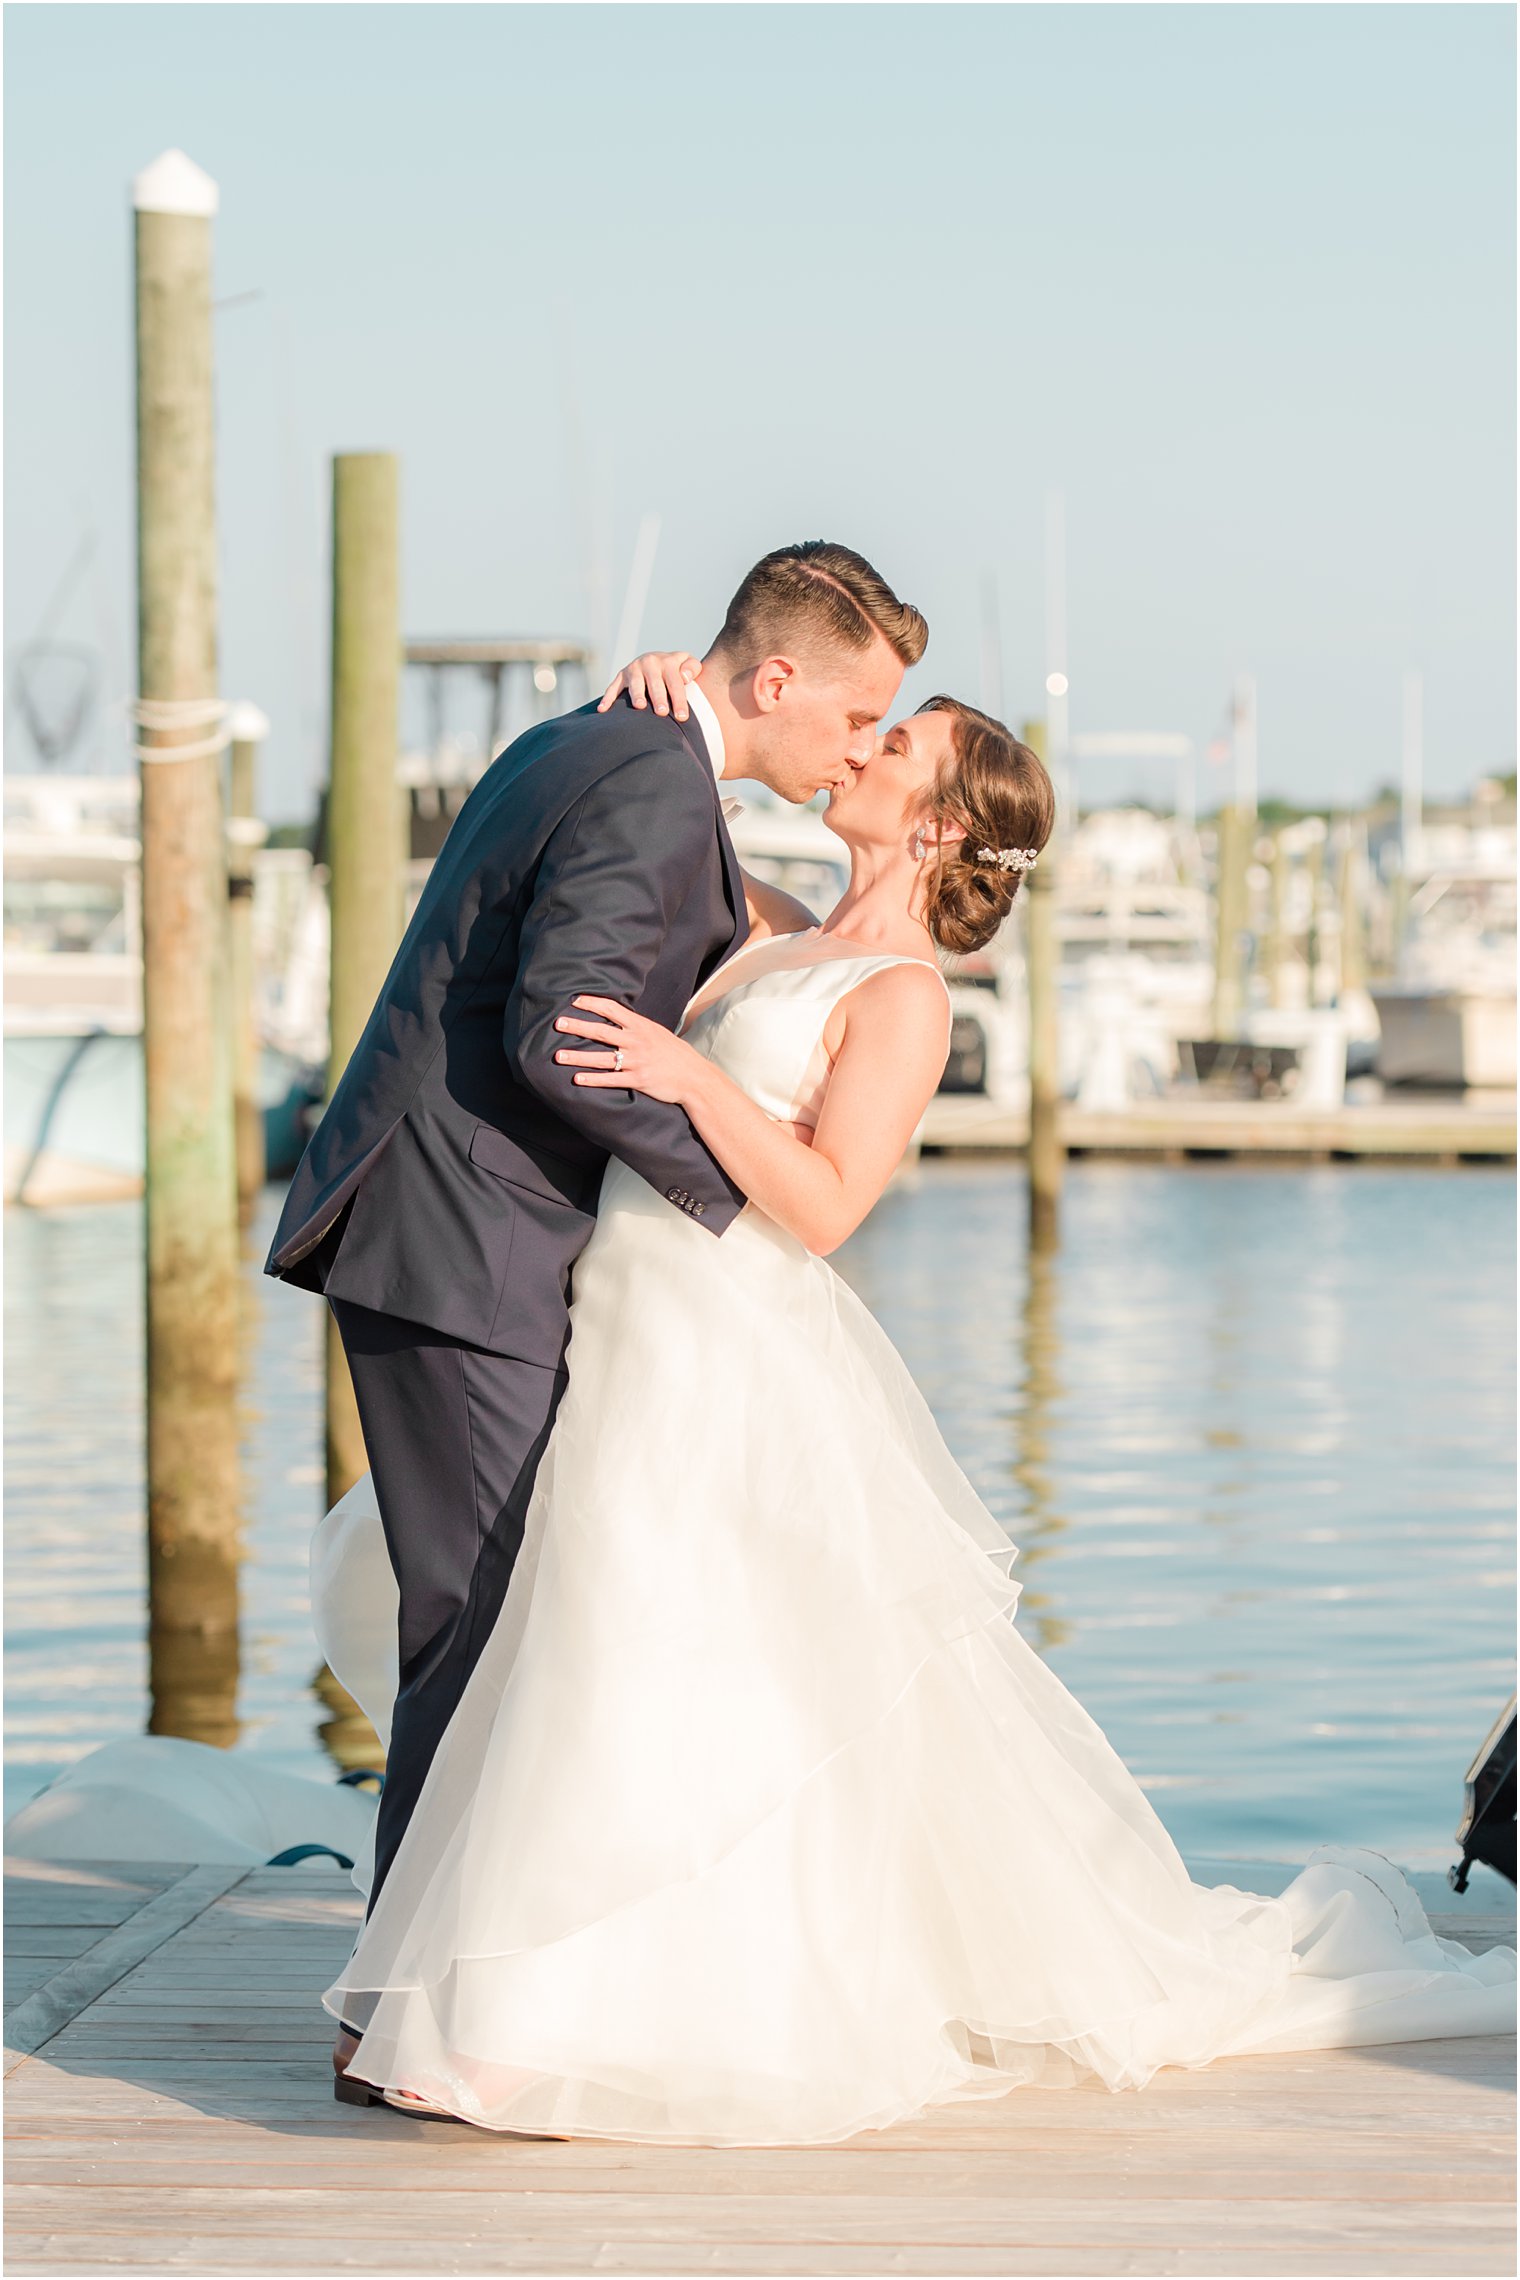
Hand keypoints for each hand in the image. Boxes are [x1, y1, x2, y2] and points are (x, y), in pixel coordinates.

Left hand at [553, 996, 701, 1102]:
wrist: (695, 1077)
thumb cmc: (675, 1054)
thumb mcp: (657, 1033)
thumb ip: (637, 1027)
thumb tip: (618, 1020)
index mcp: (641, 1026)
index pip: (611, 1009)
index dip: (591, 1003)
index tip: (574, 1001)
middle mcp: (637, 1041)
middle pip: (601, 1031)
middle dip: (578, 1026)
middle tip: (558, 1023)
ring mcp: (637, 1061)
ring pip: (602, 1058)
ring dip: (578, 1057)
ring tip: (558, 1056)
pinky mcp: (638, 1080)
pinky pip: (611, 1079)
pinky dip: (593, 1079)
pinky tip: (577, 1079)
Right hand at [597, 651, 700, 720]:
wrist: (657, 661)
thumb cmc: (676, 670)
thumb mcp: (688, 663)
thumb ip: (692, 667)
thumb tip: (685, 677)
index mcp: (668, 662)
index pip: (675, 682)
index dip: (679, 700)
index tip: (682, 717)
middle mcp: (650, 662)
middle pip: (655, 682)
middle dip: (658, 697)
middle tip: (661, 712)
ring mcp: (634, 669)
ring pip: (635, 683)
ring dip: (636, 694)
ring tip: (639, 706)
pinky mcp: (621, 676)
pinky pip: (613, 688)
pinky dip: (608, 698)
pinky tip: (603, 710)